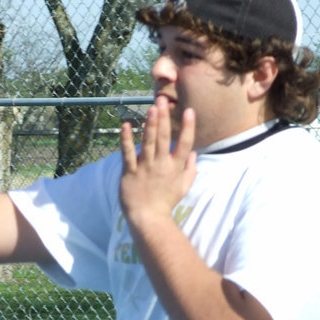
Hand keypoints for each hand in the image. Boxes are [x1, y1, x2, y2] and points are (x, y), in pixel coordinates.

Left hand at [118, 96, 196, 225]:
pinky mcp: (130, 172)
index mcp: (175, 167)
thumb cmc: (166, 203)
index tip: (189, 111)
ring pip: (149, 142)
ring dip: (150, 124)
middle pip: (165, 138)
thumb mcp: (184, 187)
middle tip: (163, 100)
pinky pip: (128, 153)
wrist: (148, 219)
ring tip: (152, 108)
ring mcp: (145, 167)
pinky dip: (126, 139)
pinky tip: (126, 125)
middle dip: (164, 118)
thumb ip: (190, 169)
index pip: (185, 144)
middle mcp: (162, 165)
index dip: (188, 127)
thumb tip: (193, 153)